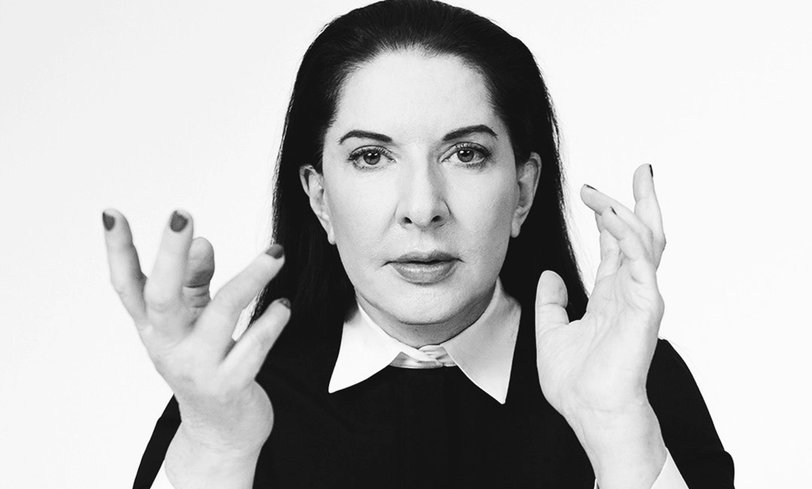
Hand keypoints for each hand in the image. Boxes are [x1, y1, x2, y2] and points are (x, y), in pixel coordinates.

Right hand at [102, 208, 289, 457]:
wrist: (221, 431)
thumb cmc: (206, 362)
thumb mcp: (192, 321)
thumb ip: (195, 282)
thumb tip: (202, 241)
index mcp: (152, 327)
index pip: (126, 285)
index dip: (116, 250)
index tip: (110, 212)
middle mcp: (168, 346)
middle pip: (161, 296)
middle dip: (169, 253)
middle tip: (181, 214)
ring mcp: (197, 367)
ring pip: (222, 313)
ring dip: (251, 278)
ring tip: (276, 253)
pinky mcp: (229, 385)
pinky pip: (255, 344)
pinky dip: (272, 321)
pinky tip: (283, 306)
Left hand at [534, 164, 666, 486]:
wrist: (590, 412)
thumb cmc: (576, 383)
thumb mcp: (551, 333)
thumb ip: (551, 303)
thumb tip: (550, 275)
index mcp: (611, 295)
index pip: (618, 246)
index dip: (609, 216)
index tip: (594, 190)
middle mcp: (630, 291)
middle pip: (642, 235)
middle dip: (642, 199)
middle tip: (641, 168)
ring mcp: (640, 297)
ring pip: (646, 241)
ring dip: (629, 209)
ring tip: (611, 187)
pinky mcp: (645, 307)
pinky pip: (641, 261)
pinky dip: (629, 236)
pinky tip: (612, 217)